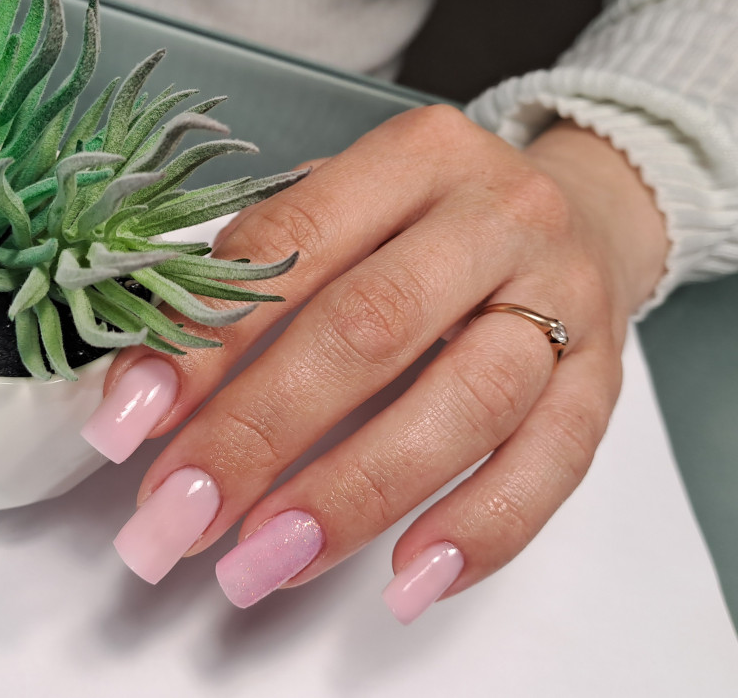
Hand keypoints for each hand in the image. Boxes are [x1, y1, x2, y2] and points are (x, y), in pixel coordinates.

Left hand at [81, 105, 667, 621]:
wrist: (584, 217)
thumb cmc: (441, 224)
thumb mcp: (355, 214)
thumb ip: (268, 284)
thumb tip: (159, 395)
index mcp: (416, 156)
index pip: (293, 243)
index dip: (207, 337)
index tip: (133, 420)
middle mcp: (499, 216)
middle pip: (374, 327)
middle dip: (264, 430)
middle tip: (183, 512)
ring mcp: (565, 297)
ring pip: (467, 401)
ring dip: (356, 491)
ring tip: (268, 559)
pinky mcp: (604, 376)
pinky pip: (554, 462)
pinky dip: (480, 529)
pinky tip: (408, 581)